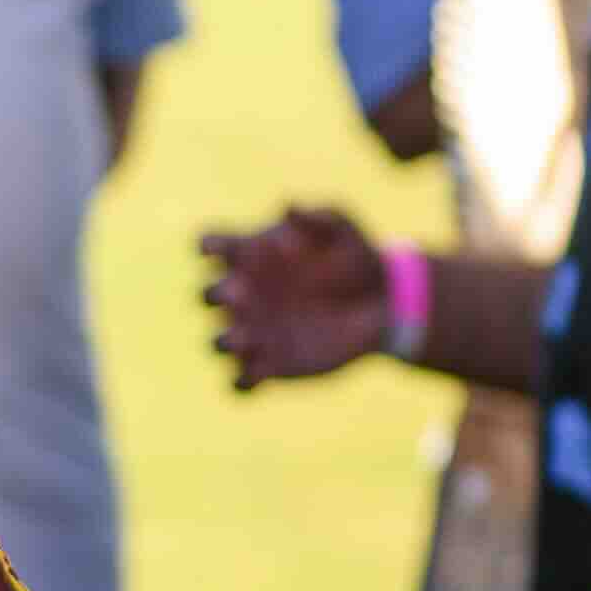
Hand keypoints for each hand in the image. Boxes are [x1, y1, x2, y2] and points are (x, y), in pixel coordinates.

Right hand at [201, 204, 396, 388]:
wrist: (382, 302)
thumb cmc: (354, 255)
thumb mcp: (341, 228)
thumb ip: (315, 218)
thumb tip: (288, 207)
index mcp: (250, 255)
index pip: (212, 245)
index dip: (209, 246)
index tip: (222, 248)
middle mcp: (244, 294)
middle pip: (209, 295)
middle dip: (217, 295)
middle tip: (241, 293)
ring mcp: (254, 331)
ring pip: (220, 342)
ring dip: (226, 341)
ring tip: (246, 339)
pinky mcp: (270, 366)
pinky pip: (240, 382)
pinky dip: (241, 382)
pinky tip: (260, 374)